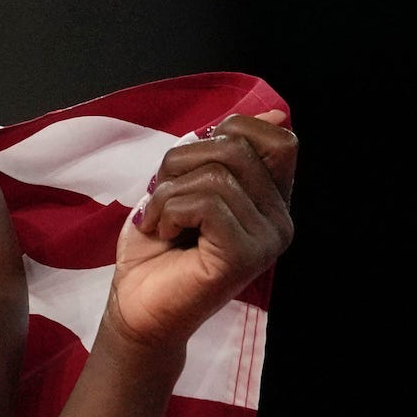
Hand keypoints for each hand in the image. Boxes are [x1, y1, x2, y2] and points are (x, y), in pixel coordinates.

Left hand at [106, 110, 296, 353]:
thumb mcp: (184, 182)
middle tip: (164, 196)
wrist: (136, 303)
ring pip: (216, 175)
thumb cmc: (157, 244)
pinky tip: (164, 234)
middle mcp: (280, 220)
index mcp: (270, 200)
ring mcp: (267, 241)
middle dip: (182, 160)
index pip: (278, 139)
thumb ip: (219, 152)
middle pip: (238, 147)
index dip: (229, 133)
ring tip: (162, 222)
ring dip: (169, 192)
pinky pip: (206, 203)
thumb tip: (274, 113)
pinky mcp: (244, 257)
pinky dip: (169, 210)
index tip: (191, 166)